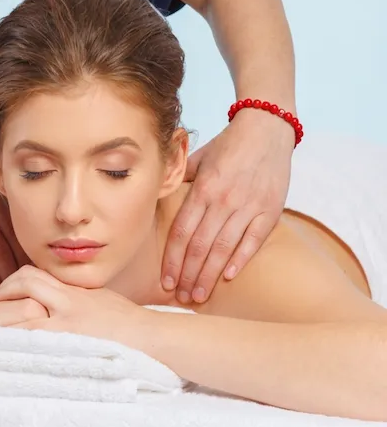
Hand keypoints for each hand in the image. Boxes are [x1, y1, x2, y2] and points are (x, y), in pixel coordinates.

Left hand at [0, 265, 146, 341]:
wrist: (152, 338)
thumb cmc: (126, 322)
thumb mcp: (96, 300)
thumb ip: (71, 299)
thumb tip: (47, 302)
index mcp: (72, 291)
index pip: (33, 276)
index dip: (11, 284)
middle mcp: (67, 303)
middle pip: (24, 287)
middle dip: (1, 297)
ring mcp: (67, 325)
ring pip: (23, 316)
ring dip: (3, 323)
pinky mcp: (69, 345)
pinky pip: (35, 342)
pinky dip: (18, 345)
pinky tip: (8, 351)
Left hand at [162, 111, 292, 303]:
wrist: (267, 129)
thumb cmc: (228, 145)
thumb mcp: (197, 159)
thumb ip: (179, 180)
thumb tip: (155, 197)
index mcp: (203, 189)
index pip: (182, 232)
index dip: (173, 259)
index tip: (165, 280)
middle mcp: (224, 200)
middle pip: (201, 245)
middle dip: (188, 274)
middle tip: (180, 297)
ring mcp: (248, 206)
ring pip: (224, 247)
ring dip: (210, 275)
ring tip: (199, 295)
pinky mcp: (270, 210)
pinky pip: (254, 240)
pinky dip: (241, 259)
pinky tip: (228, 278)